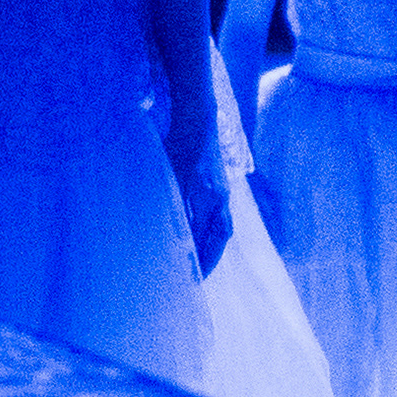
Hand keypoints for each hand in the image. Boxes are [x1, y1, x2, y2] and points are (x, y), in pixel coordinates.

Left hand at [176, 142, 233, 277]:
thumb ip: (179, 207)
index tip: (194, 278)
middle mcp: (220, 198)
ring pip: (220, 224)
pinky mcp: (216, 182)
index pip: (209, 239)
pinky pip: (217, 213)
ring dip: (212, 242)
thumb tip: (181, 236)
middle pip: (221, 235)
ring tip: (200, 257)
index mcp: (211, 200)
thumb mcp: (175, 177)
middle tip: (199, 274)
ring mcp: (221, 189)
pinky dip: (209, 227)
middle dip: (211, 256)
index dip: (203, 260)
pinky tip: (199, 229)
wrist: (198, 118)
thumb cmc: (182, 145)